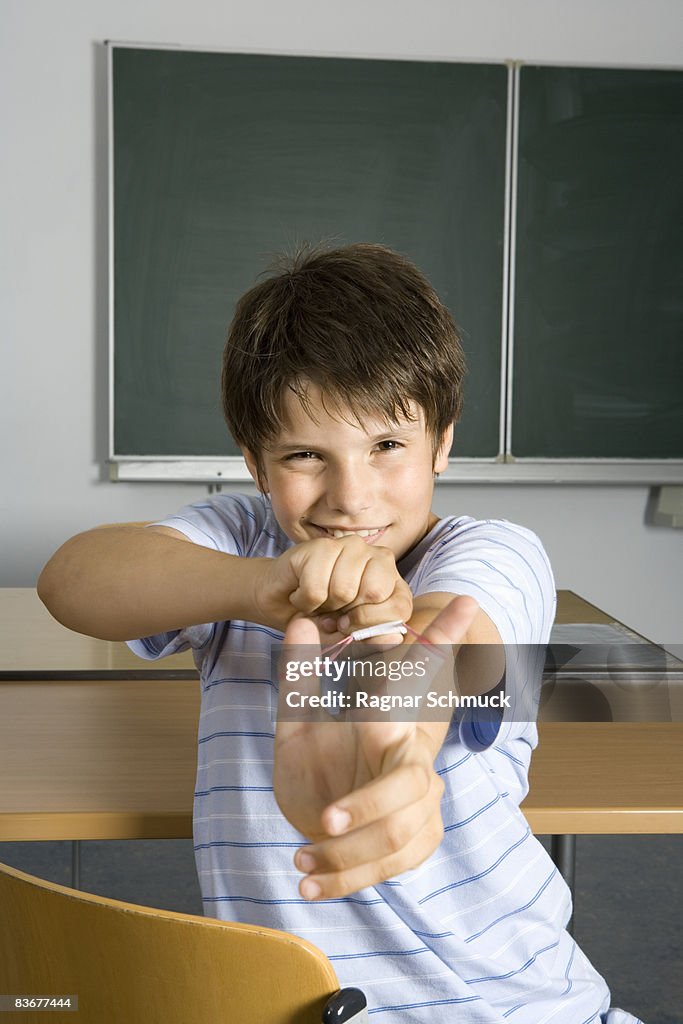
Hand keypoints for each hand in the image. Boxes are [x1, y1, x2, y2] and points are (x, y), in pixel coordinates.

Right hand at [254, 536, 412, 640]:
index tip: (352, 627)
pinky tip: (302, 593)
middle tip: (333, 612)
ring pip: (344, 589)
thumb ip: (375, 641)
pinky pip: (316, 588)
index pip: (400, 607)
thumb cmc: (320, 620)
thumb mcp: (351, 640)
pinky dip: (304, 601)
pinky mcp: (320, 546)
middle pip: (375, 592)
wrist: (279, 603)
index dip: (373, 625)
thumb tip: (393, 637)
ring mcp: (349, 546)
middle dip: (348, 613)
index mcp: (392, 581)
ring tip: (318, 601)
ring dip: (323, 606)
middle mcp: (376, 557)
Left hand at [273, 595, 478, 899]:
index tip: (465, 603)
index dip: (443, 644)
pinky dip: (349, 878)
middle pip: (411, 785)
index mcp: (387, 725)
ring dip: (350, 855)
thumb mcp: (298, 722)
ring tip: (303, 857)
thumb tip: (296, 618)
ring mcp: (418, 806)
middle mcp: (410, 762)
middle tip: (326, 819)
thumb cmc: (315, 765)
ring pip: (400, 835)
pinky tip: (311, 882)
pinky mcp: (414, 842)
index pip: (420, 685)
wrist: (317, 820)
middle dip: (370, 805)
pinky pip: (393, 867)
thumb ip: (301, 675)